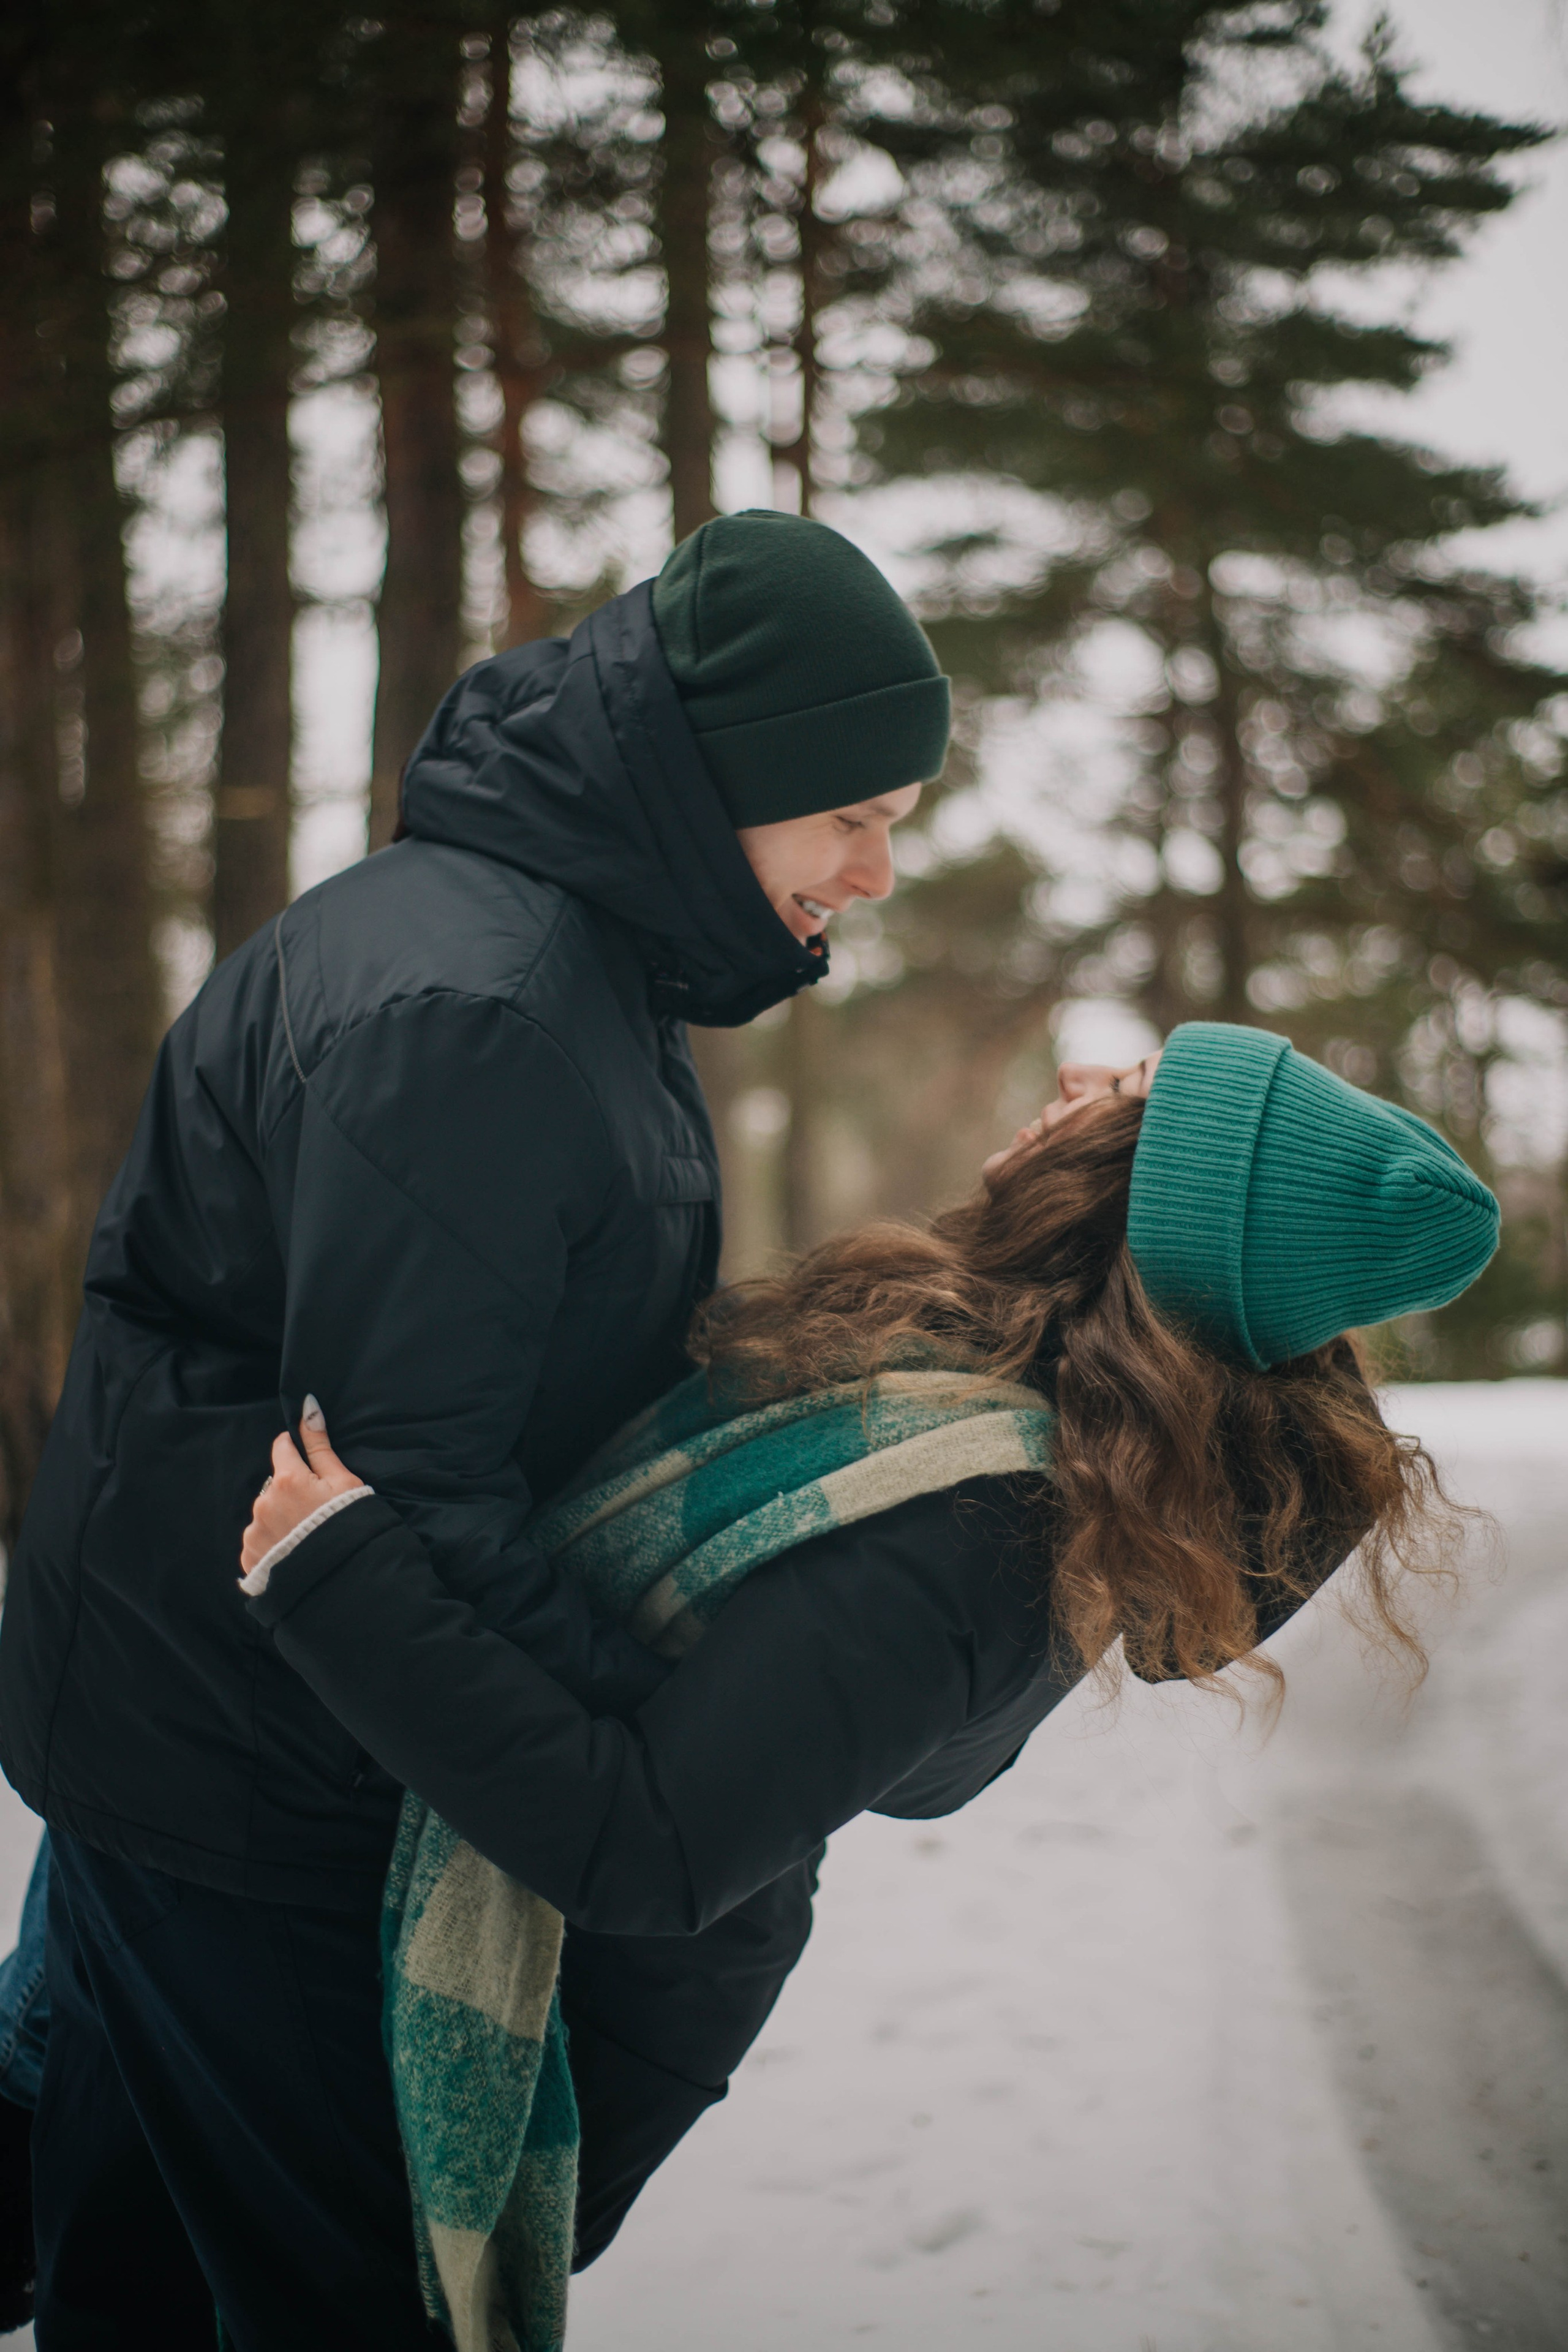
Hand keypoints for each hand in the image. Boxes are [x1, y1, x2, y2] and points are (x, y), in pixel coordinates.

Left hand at [240, 1396, 365, 1574]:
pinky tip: (292, 1552)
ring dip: (279, 1519)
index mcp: (287, 1479)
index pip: (282, 1448)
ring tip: (304, 1537)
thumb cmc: (348, 1525)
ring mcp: (254, 1531)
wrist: (342, 1579)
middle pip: (275, 1485)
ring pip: (265, 1513)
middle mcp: (264, 1503)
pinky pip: (258, 1541)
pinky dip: (272, 1544)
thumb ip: (320, 1446)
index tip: (309, 1468)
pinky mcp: (249, 1557)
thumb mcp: (343, 1482)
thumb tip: (308, 1408)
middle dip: (290, 1492)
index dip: (296, 1453)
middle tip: (314, 1512)